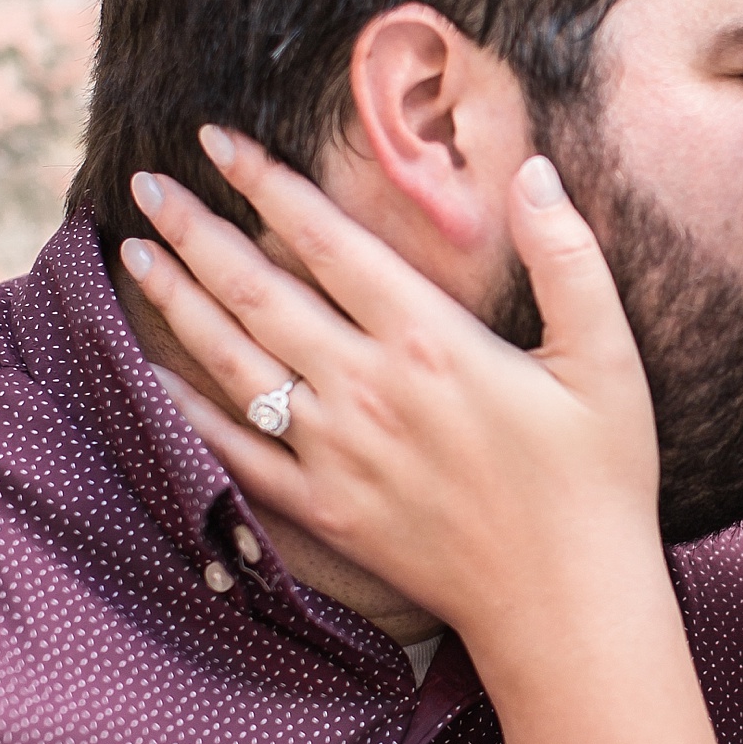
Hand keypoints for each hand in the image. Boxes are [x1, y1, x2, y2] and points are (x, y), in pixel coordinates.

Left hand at [118, 130, 663, 671]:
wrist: (568, 603)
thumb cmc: (598, 478)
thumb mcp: (606, 357)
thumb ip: (568, 257)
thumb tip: (533, 169)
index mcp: (432, 339)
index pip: (328, 240)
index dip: (267, 183)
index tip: (219, 140)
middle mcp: (369, 388)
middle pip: (259, 291)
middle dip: (197, 229)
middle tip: (149, 183)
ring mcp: (338, 453)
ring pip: (234, 362)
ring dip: (178, 303)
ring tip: (136, 255)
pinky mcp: (326, 510)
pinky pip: (237, 455)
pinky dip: (187, 413)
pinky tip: (150, 377)